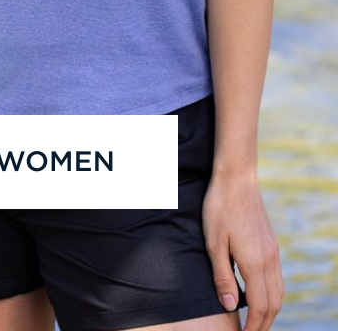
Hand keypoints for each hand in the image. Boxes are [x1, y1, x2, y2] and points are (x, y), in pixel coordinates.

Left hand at [202, 170, 283, 329]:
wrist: (237, 177)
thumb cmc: (220, 207)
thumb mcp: (214, 243)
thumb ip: (222, 277)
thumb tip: (230, 306)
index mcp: (255, 262)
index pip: (259, 306)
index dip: (252, 327)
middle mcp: (269, 259)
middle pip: (273, 304)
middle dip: (263, 324)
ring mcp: (273, 251)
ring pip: (279, 292)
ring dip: (268, 310)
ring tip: (253, 319)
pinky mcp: (272, 244)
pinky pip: (277, 278)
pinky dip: (270, 294)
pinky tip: (256, 294)